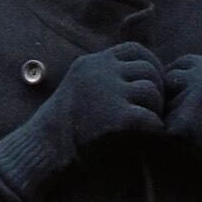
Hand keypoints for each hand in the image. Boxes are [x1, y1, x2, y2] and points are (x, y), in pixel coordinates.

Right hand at [39, 39, 165, 161]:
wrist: (42, 151)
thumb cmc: (61, 128)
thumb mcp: (80, 89)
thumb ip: (103, 79)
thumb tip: (136, 78)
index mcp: (93, 63)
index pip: (135, 50)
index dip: (151, 66)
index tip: (152, 86)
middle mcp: (100, 71)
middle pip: (148, 68)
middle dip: (158, 89)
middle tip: (155, 110)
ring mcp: (108, 92)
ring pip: (151, 90)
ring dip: (156, 109)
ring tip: (150, 124)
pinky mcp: (116, 118)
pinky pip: (150, 118)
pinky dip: (154, 128)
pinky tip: (150, 137)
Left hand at [164, 52, 201, 201]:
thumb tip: (167, 85)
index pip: (180, 64)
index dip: (178, 85)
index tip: (188, 106)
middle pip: (167, 81)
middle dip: (170, 100)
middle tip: (192, 127)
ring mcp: (193, 98)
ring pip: (162, 107)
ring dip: (172, 121)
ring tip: (201, 139)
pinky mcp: (182, 124)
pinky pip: (161, 130)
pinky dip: (173, 142)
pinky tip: (197, 150)